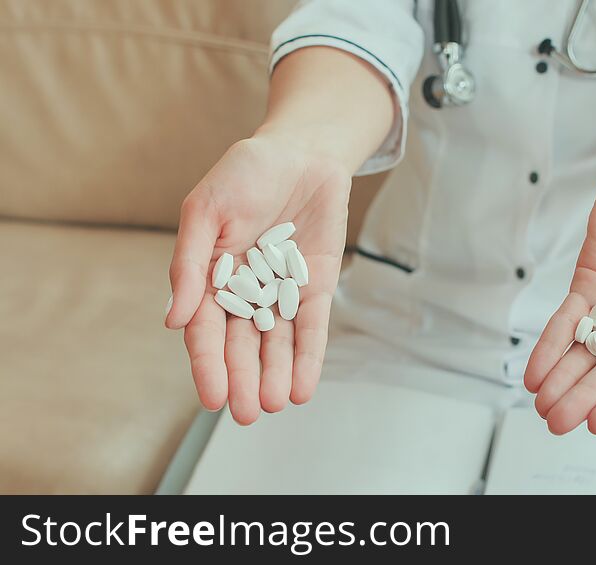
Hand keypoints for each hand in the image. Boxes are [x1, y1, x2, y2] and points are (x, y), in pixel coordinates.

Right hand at [165, 134, 349, 423]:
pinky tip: (304, 387)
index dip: (208, 365)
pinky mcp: (317, 287)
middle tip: (248, 415)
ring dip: (276, 375)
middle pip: (243, 345)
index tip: (212, 399)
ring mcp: (282, 292)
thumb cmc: (245, 173)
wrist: (302, 152)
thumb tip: (174, 320)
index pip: (206, 330)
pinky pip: (312, 327)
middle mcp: (246, 292)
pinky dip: (309, 356)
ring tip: (276, 405)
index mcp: (210, 277)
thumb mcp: (206, 210)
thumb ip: (191, 264)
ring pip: (278, 343)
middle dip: (244, 380)